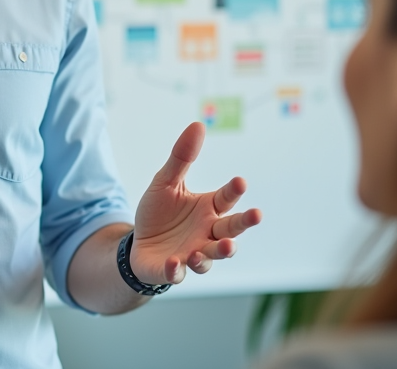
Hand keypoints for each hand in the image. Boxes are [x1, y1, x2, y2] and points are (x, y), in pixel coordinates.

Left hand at [130, 122, 260, 284]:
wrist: (139, 244)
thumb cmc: (159, 212)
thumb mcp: (166, 182)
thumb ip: (181, 157)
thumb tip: (198, 124)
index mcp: (208, 209)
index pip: (226, 199)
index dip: (234, 191)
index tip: (240, 181)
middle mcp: (207, 233)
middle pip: (231, 229)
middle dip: (243, 223)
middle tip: (256, 214)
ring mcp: (193, 253)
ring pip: (212, 255)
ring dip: (220, 251)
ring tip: (226, 246)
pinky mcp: (174, 270)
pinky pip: (179, 272)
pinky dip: (178, 269)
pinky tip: (176, 262)